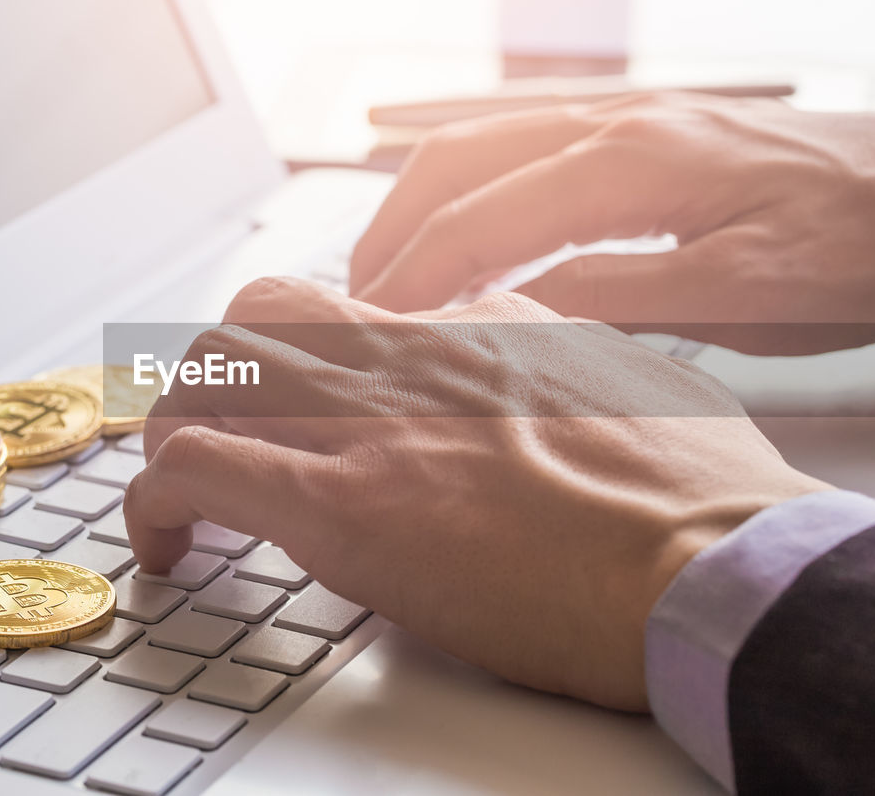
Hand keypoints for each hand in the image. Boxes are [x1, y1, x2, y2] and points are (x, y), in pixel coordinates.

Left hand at [124, 277, 827, 709]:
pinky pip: (201, 466)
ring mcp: (370, 425)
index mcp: (480, 328)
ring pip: (210, 369)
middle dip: (223, 370)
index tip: (302, 407)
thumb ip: (567, 360)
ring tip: (186, 492)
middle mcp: (411, 356)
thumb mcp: (636, 384)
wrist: (715, 567)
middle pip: (261, 310)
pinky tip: (170, 542)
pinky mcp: (344, 509)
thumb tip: (537, 366)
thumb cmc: (702, 497)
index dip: (309, 361)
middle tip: (228, 434)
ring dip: (178, 425)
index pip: (351, 308)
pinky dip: (159, 498)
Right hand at [349, 93, 874, 353]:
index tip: (372, 324)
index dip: (417, 272)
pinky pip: (531, 136)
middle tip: (355, 293)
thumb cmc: (865, 248)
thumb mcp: (749, 294)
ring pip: (489, 137)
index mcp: (639, 164)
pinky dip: (473, 172)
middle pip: (462, 158)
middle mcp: (623, 125)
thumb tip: (518, 306)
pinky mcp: (651, 132)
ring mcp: (635, 119)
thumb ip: (625, 293)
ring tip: (386, 255)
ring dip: (423, 194)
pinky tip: (459, 201)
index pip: (486, 214)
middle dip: (395, 225)